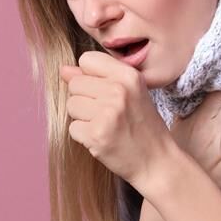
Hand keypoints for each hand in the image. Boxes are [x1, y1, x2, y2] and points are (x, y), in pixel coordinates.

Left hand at [59, 51, 174, 190]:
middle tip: (107, 114)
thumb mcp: (129, 93)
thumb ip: (96, 77)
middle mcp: (119, 90)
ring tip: (105, 125)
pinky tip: (103, 139)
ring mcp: (107, 113)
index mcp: (129, 75)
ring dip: (83, 118)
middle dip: (85, 99)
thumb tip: (63, 70)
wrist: (157, 161)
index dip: (89, 76)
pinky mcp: (97, 134)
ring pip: (71, 105)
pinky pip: (73, 128)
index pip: (87, 59)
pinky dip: (84, 136)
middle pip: (74, 84)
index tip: (103, 91)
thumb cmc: (142, 125)